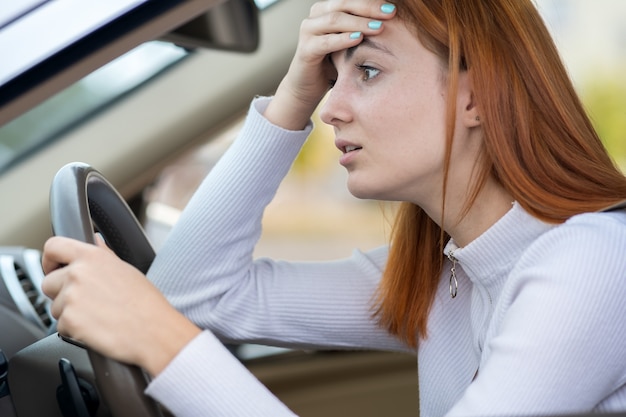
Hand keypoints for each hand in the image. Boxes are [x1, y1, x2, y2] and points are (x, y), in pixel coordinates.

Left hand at [41, 236, 200, 376]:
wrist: (153, 331)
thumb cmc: (146, 303)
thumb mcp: (127, 269)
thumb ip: (103, 254)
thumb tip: (95, 241)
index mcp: (92, 257)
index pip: (53, 247)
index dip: (50, 259)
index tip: (54, 268)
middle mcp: (78, 273)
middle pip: (48, 282)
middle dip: (60, 293)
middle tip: (84, 301)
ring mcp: (71, 297)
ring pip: (54, 307)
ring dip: (69, 313)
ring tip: (96, 316)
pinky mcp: (69, 321)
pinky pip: (61, 326)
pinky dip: (74, 330)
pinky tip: (96, 328)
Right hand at [264, 0, 395, 129]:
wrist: (310, 85)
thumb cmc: (334, 61)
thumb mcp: (350, 40)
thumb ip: (363, 27)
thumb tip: (391, 17)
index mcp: (327, 8)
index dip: (371, 1)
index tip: (393, 7)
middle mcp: (315, 15)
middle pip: (344, 3)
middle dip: (369, 8)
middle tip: (390, 13)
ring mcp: (308, 31)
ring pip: (335, 20)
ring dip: (359, 23)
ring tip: (378, 27)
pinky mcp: (305, 50)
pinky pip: (326, 42)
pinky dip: (343, 39)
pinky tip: (359, 39)